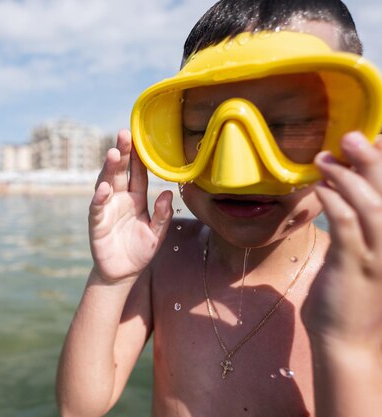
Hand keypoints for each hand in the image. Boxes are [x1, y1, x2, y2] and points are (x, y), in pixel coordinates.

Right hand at [89, 129, 172, 283]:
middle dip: (122, 153)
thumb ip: (162, 215)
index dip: (138, 156)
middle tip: (124, 134)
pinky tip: (104, 188)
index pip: (137, 173)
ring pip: (106, 183)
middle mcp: (120, 199)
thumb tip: (168, 193)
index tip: (140, 137)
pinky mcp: (97, 222)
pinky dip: (100, 197)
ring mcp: (107, 209)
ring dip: (109, 169)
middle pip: (120, 171)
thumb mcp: (157, 234)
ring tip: (114, 154)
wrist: (122, 274)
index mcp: (136, 198)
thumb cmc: (140, 251)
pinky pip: (98, 207)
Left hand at [302, 132, 381, 349]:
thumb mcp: (359, 257)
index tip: (378, 138)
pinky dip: (334, 201)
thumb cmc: (349, 297)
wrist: (348, 342)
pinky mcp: (355, 266)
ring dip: (348, 176)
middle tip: (353, 136)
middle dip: (374, 159)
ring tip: (326, 158)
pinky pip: (347, 224)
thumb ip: (356, 228)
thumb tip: (342, 198)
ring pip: (372, 203)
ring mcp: (379, 255)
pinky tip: (320, 187)